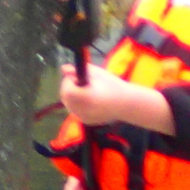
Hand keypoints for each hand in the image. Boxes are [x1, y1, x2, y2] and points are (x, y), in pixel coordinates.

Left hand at [58, 66, 173, 132]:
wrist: (126, 104)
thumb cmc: (113, 86)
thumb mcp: (96, 73)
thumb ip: (78, 70)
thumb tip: (64, 68)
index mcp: (85, 97)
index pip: (66, 89)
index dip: (69, 81)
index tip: (77, 75)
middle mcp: (82, 110)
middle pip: (65, 98)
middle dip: (68, 88)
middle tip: (80, 81)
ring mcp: (83, 117)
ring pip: (68, 104)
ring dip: (72, 96)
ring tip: (85, 90)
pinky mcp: (85, 121)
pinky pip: (75, 111)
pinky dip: (77, 104)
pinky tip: (89, 100)